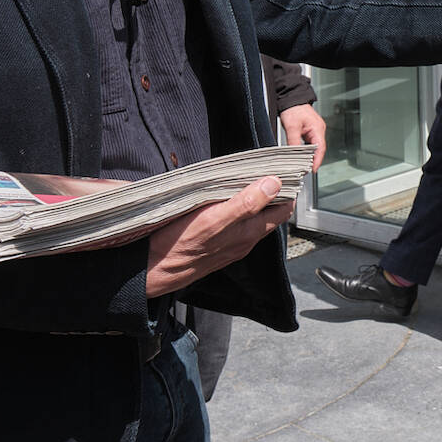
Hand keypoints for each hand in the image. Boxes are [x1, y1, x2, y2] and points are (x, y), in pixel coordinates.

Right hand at [145, 176, 292, 297]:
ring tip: (250, 181)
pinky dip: (238, 212)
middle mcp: (244, 241)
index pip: (282, 210)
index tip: (285, 172)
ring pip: (252, 220)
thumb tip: (274, 184)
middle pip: (270, 214)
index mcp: (249, 233)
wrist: (154, 270)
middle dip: (274, 193)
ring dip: (255, 201)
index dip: (287, 190)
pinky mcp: (216, 247)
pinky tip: (227, 203)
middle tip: (269, 171)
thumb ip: (246, 203)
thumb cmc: (180, 244)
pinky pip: (236, 226)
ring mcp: (230, 246)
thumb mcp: (214, 219)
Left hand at [278, 103, 327, 169]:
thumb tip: (295, 154)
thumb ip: (294, 141)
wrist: (292, 98)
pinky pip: (311, 143)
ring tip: (304, 165)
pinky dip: (307, 150)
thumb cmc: (294, 108)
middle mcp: (319, 130)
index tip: (313, 169)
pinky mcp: (310, 130)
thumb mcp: (292, 126)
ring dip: (310, 156)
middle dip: (314, 160)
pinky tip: (302, 155)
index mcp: (317, 128)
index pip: (320, 148)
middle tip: (306, 170)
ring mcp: (315, 130)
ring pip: (315, 147)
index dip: (317, 160)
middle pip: (319, 149)